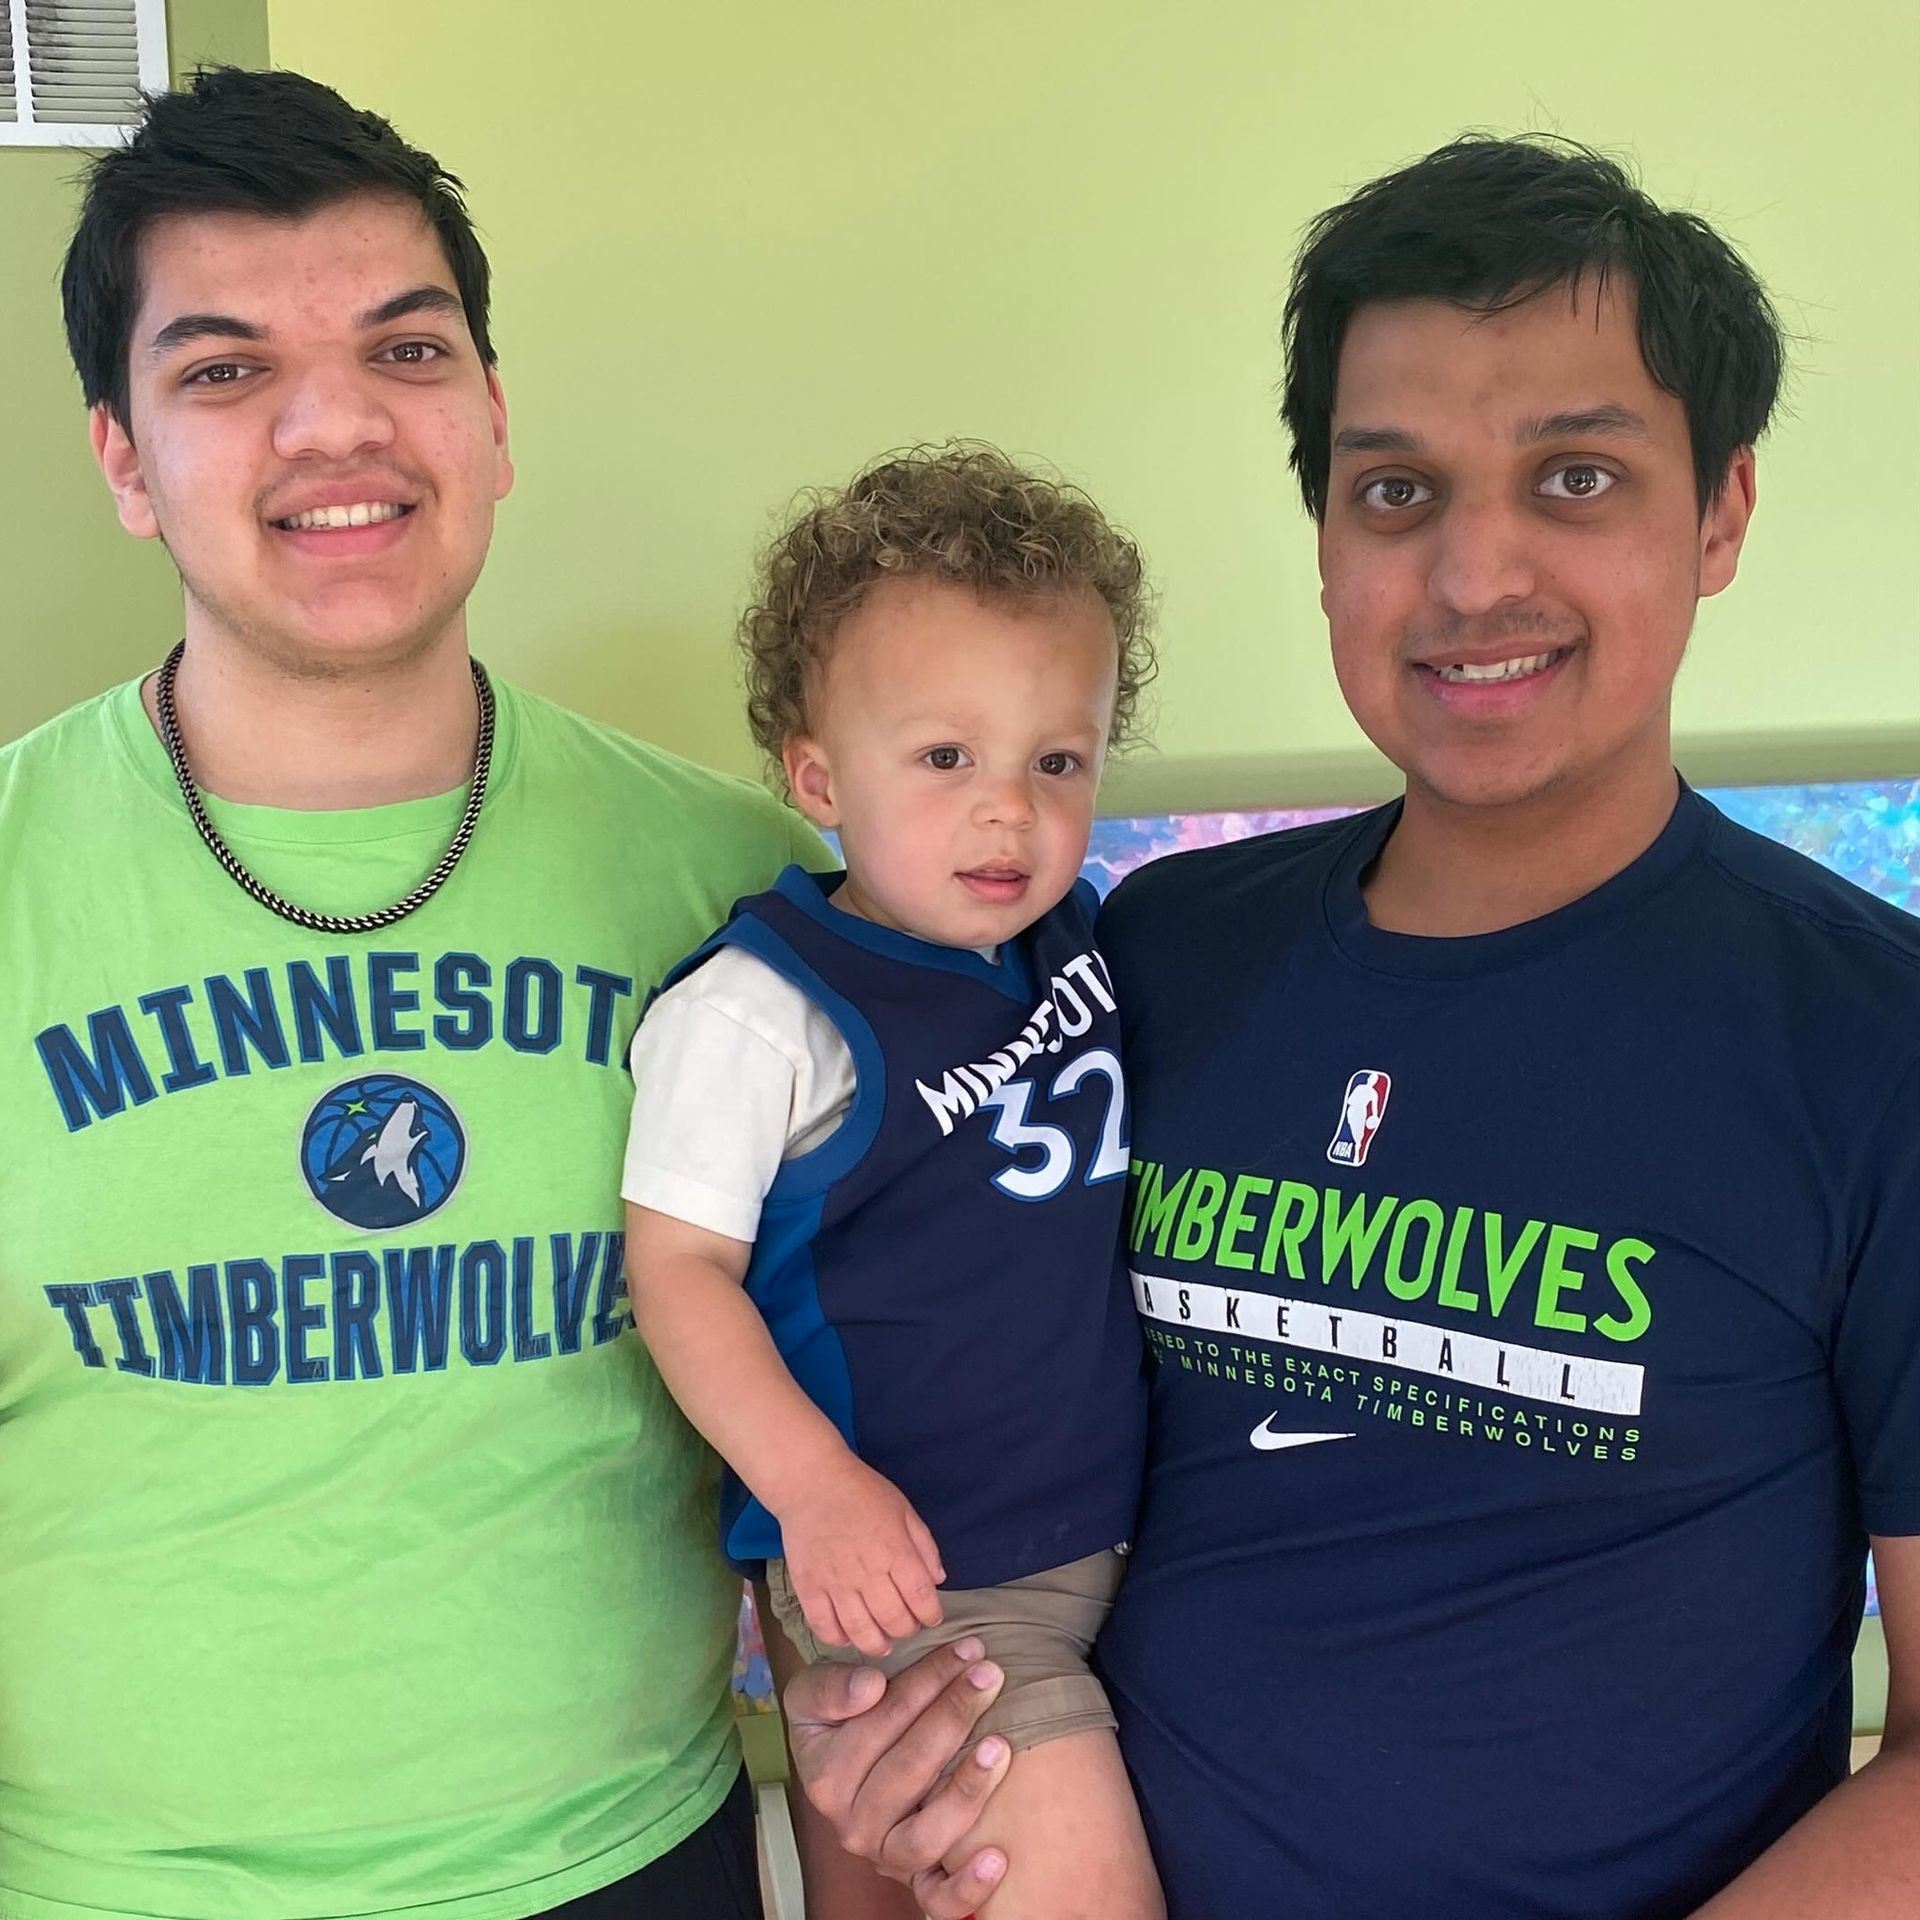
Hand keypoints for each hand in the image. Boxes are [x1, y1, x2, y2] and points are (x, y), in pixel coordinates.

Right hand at [778, 1454, 945, 1656]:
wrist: (812, 1482)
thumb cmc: (862, 1492)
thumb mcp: (904, 1510)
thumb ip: (924, 1547)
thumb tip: (938, 1581)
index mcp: (895, 1551)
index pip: (921, 1598)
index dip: (931, 1615)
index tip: (930, 1617)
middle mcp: (868, 1572)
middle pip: (894, 1620)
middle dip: (906, 1630)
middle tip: (905, 1627)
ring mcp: (836, 1583)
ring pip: (861, 1631)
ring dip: (876, 1645)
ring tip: (882, 1643)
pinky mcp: (809, 1587)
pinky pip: (824, 1626)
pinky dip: (838, 1639)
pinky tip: (847, 1636)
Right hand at [785, 1638, 1013, 1915]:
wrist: (842, 1763)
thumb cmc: (839, 1718)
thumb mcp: (813, 1694)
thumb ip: (832, 1686)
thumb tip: (871, 1687)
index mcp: (824, 1775)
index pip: (882, 1721)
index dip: (926, 1681)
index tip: (966, 1651)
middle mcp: (851, 1823)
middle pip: (908, 1770)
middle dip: (953, 1715)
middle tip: (990, 1677)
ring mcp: (884, 1856)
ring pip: (924, 1837)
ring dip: (965, 1790)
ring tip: (1000, 1747)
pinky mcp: (914, 1882)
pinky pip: (937, 1899)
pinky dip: (966, 1886)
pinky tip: (997, 1857)